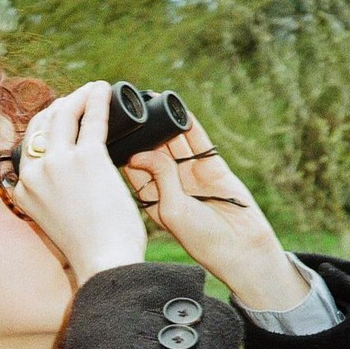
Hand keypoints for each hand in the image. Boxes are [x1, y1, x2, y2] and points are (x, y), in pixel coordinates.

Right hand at [12, 82, 146, 285]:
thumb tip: (61, 189)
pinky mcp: (88, 158)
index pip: (29, 147)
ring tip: (93, 90)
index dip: (46, 128)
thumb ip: (49, 202)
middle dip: (59, 108)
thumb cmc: (89, 250)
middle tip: (77, 101)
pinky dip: (98, 100)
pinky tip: (104, 90)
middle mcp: (34, 173)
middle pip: (42, 126)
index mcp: (23, 190)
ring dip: (77, 97)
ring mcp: (59, 163)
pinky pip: (93, 119)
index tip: (63, 119)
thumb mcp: (54, 224)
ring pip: (63, 115)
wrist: (104, 263)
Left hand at [123, 115, 309, 309]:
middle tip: (129, 106)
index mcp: (152, 199)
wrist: (241, 248)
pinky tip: (178, 108)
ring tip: (151, 100)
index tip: (109, 127)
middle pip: (152, 150)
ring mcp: (191, 175)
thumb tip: (140, 151)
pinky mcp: (212, 167)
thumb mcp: (171, 209)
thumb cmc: (200, 238)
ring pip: (173, 142)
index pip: (131, 168)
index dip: (122, 148)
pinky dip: (189, 125)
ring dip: (163, 123)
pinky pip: (198, 141)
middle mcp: (169, 185)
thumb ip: (158, 176)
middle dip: (142, 130)